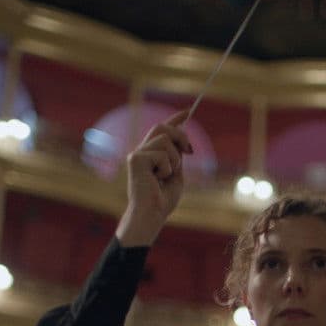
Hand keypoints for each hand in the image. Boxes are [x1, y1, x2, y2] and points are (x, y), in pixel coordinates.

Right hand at [118, 109, 193, 245]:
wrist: (152, 213)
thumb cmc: (163, 200)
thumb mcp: (176, 175)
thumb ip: (177, 157)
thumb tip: (183, 140)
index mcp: (151, 155)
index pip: (162, 131)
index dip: (176, 119)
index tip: (189, 111)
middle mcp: (141, 151)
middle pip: (162, 127)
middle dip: (180, 135)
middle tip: (190, 152)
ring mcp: (137, 154)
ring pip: (165, 141)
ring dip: (174, 159)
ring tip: (166, 176)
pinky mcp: (136, 159)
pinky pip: (161, 154)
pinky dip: (167, 168)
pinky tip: (158, 179)